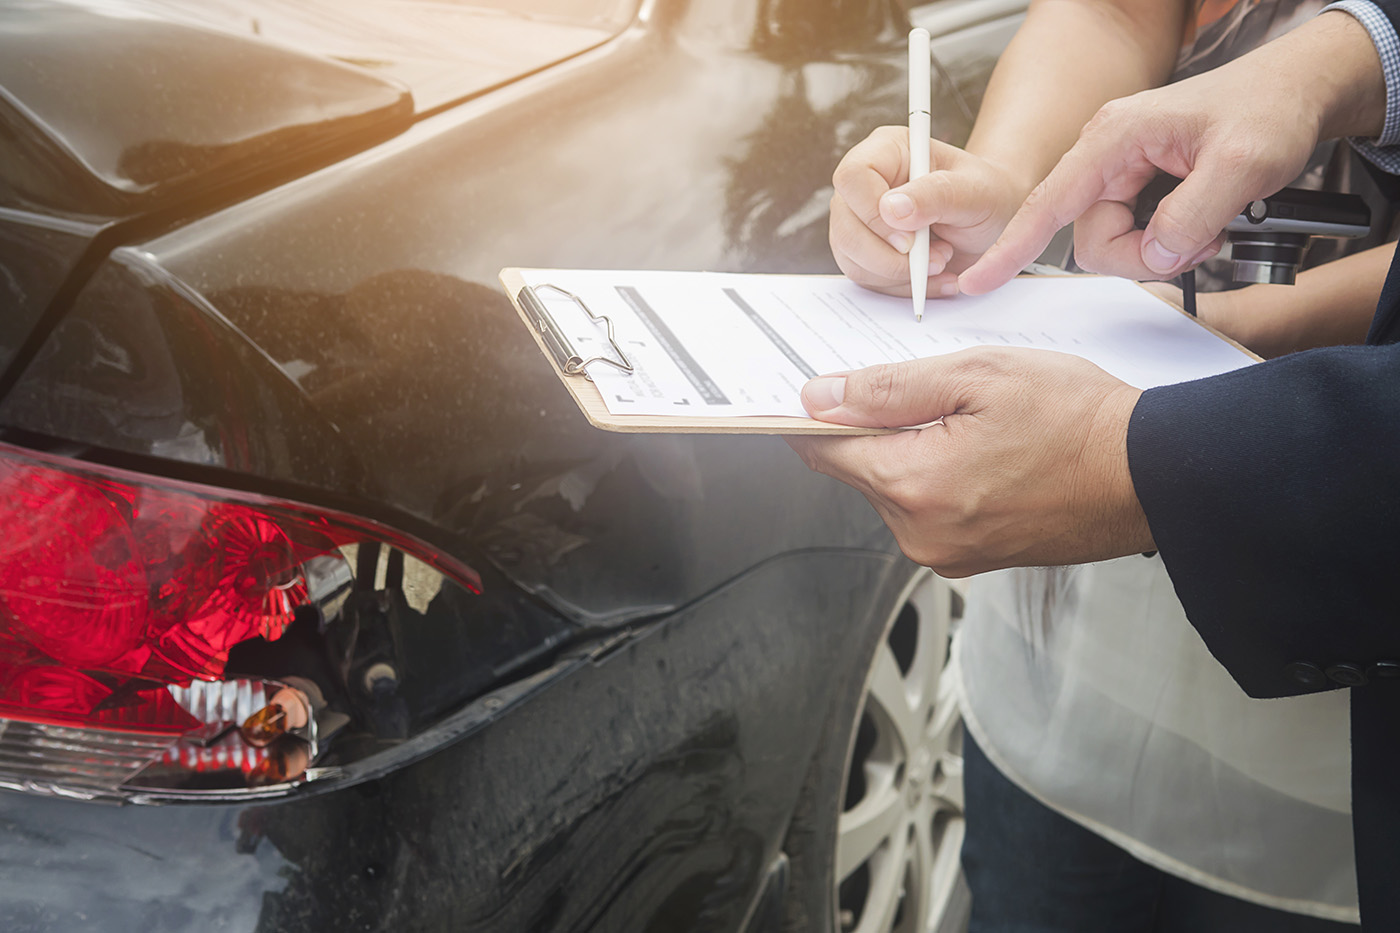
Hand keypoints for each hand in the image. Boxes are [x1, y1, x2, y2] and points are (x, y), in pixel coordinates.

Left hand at [785, 348, 1152, 575]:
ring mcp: (947, 553)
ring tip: (975, 421)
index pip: (824, 450)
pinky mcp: (972, 559)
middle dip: (880, 426)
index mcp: (914, 486)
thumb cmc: (1078, 419)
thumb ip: (888, 389)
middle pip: (861, 470)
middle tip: (934, 389)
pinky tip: (986, 451)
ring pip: (896, 489)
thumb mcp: (978, 376)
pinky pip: (930, 510)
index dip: (815, 413)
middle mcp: (921, 533)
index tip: (814, 388)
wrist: (1152, 475)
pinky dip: (941, 477)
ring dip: (915, 451)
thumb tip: (819, 396)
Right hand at [829, 126, 1033, 297]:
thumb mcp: (974, 191)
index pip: (853, 178)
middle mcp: (863, 184)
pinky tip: (935, 278)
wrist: (991, 220)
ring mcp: (858, 219)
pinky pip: (867, 278)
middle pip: (845, 226)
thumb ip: (936, 194)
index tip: (911, 240)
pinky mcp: (862, 251)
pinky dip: (903, 287)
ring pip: (852, 258)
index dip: (873, 214)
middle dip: (890, 257)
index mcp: (886, 151)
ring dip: (900, 274)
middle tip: (938, 259)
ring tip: (943, 261)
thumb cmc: (985, 195)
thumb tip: (891, 210)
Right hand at [958, 10, 1384, 293]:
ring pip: (1113, 243)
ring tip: (1211, 225)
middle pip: (1091, 240)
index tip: (977, 281)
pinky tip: (1202, 222)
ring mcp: (1120, 172)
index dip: (1012, 248)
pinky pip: (1135, 235)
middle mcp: (1107, 155)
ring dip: (1161, 250)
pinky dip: (1169, 242)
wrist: (1294, 92)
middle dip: (1142, 255)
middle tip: (1202, 240)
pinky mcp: (1137, 186)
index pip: (1047, 204)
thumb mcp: (1244, 165)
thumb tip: (1156, 258)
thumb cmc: (1267, 109)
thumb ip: (1192, 217)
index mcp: (1113, 139)